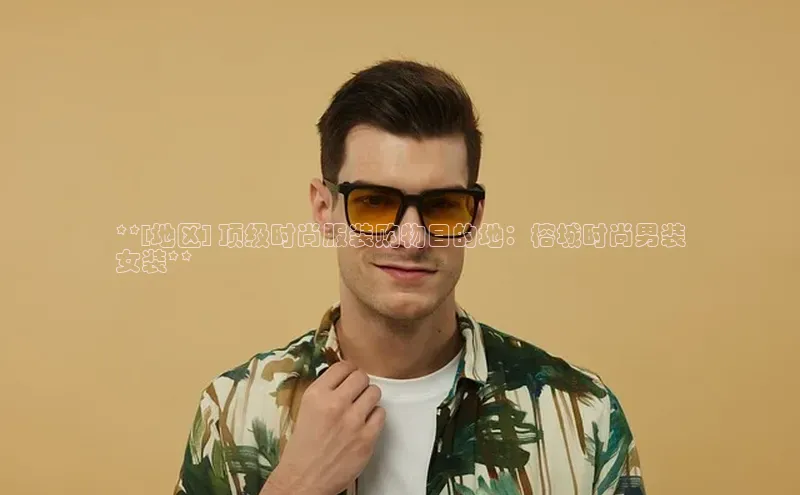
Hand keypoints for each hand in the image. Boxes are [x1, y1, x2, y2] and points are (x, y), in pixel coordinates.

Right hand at [260, 361, 384, 494]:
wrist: (304, 479)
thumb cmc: (302, 447)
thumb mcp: (305, 410)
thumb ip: (325, 393)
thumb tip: (344, 379)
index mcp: (316, 395)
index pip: (342, 366)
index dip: (348, 370)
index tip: (349, 377)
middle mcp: (335, 404)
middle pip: (361, 377)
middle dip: (360, 384)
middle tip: (356, 393)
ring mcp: (353, 421)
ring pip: (374, 392)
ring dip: (369, 398)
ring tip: (361, 408)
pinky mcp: (367, 438)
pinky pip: (381, 414)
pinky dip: (375, 417)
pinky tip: (365, 423)